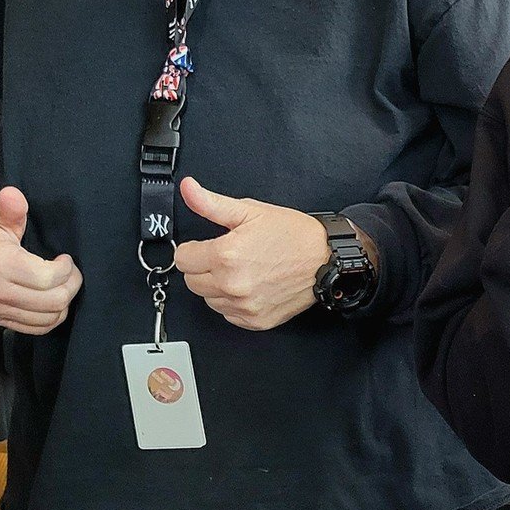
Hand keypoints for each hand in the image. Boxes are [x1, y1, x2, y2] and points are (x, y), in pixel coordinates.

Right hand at [0, 186, 81, 334]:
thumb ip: (10, 207)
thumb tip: (12, 195)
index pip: (48, 278)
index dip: (66, 269)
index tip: (65, 258)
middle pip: (53, 301)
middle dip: (71, 285)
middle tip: (72, 273)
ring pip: (48, 318)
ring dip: (64, 302)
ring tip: (63, 284)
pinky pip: (37, 329)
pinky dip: (51, 317)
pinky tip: (52, 299)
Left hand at [175, 177, 329, 330]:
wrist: (326, 259)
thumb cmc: (293, 235)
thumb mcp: (251, 211)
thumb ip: (211, 203)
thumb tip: (188, 189)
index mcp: (226, 255)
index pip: (183, 258)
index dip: (195, 248)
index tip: (209, 245)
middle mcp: (232, 284)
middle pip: (192, 281)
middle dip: (204, 267)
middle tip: (228, 257)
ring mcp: (244, 306)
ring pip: (208, 299)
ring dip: (218, 287)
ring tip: (242, 271)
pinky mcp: (255, 320)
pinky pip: (228, 314)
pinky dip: (234, 302)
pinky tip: (251, 286)